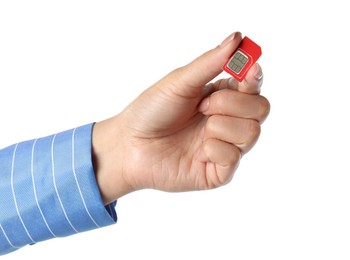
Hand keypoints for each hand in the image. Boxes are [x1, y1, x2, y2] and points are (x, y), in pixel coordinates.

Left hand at [92, 32, 269, 203]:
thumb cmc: (151, 111)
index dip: (254, 77)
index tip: (249, 69)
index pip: (253, 86)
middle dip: (232, 103)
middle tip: (203, 105)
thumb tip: (237, 38)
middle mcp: (227, 121)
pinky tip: (197, 150)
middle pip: (261, 109)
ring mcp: (224, 146)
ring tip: (198, 126)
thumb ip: (210, 62)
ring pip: (252, 133)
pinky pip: (234, 157)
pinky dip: (215, 149)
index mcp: (221, 97)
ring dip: (221, 125)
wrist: (128, 145)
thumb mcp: (180, 82)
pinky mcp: (218, 171)